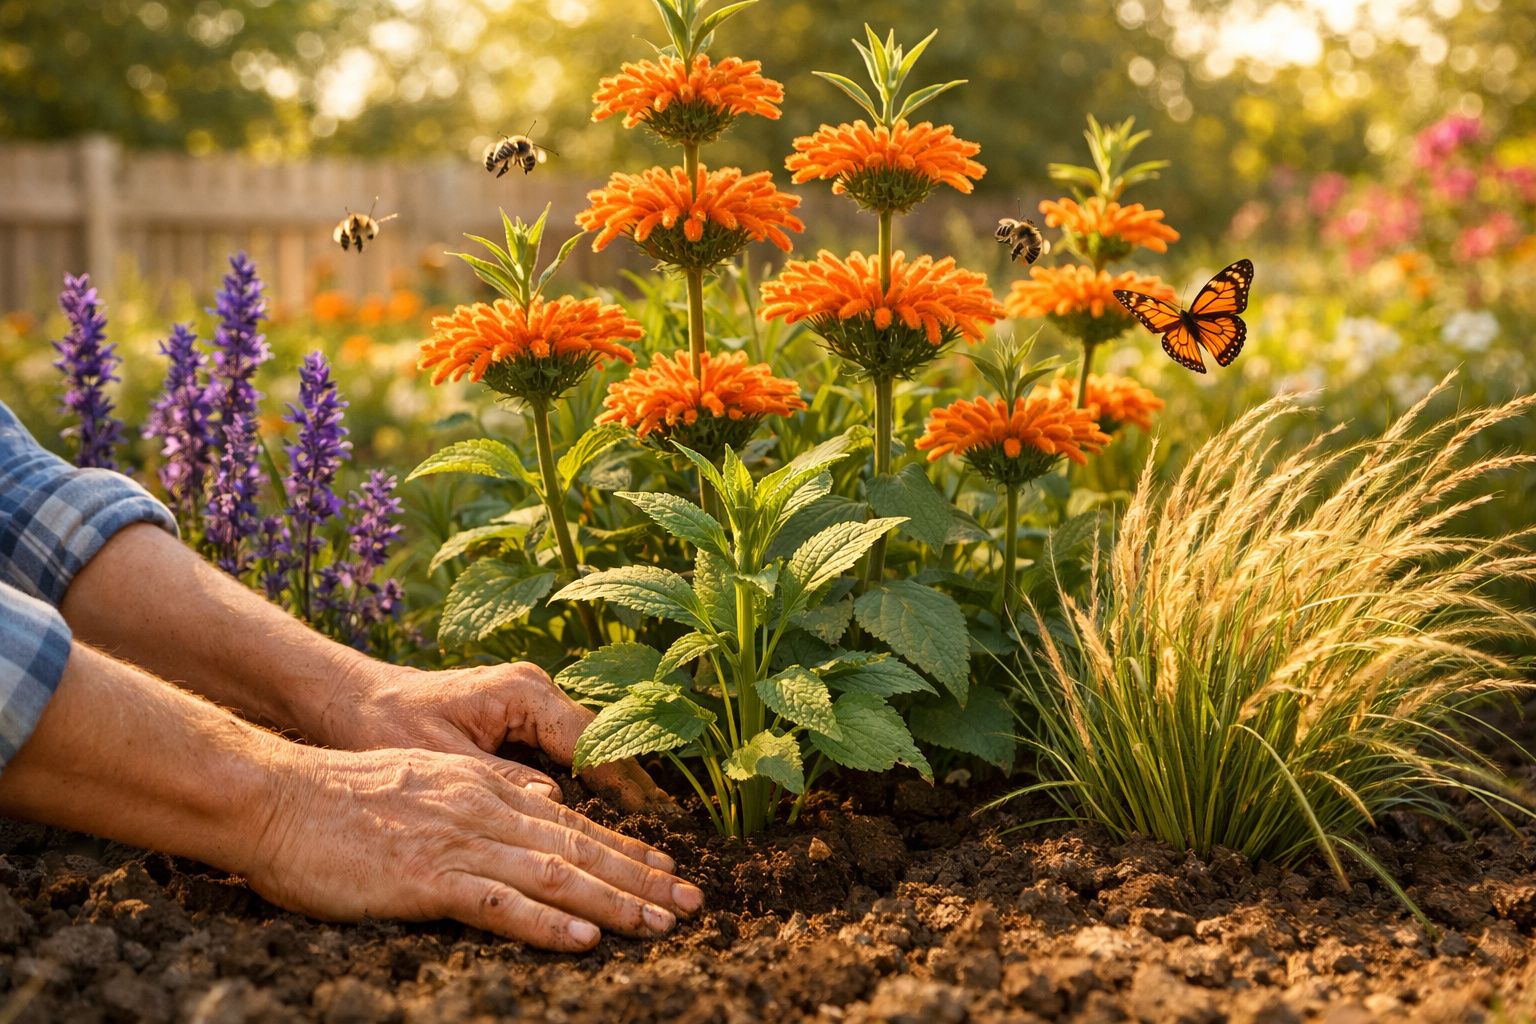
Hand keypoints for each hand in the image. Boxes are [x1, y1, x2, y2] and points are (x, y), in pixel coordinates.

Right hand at [248, 746, 702, 950]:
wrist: (279, 797)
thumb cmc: (345, 794)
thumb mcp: (432, 776)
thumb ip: (491, 789)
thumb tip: (546, 801)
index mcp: (487, 788)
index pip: (573, 823)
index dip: (626, 848)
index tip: (669, 868)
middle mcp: (485, 809)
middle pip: (579, 848)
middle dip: (641, 878)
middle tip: (691, 903)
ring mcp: (459, 842)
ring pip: (554, 873)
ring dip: (613, 901)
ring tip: (658, 924)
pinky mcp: (427, 876)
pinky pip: (497, 902)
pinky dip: (545, 921)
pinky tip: (583, 938)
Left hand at [321, 662, 672, 811]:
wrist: (348, 696)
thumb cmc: (383, 721)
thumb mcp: (438, 758)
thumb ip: (498, 781)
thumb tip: (553, 803)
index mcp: (524, 692)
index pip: (593, 743)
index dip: (626, 787)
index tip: (655, 826)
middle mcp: (537, 691)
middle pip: (603, 747)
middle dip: (636, 795)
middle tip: (671, 848)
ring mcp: (531, 702)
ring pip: (591, 751)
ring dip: (618, 795)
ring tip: (655, 845)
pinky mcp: (520, 718)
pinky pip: (568, 753)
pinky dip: (591, 787)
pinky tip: (612, 823)